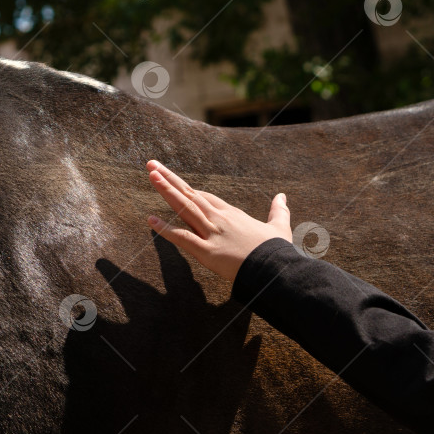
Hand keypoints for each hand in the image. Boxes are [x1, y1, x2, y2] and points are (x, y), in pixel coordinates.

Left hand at [146, 160, 291, 281]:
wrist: (277, 269)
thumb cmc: (277, 250)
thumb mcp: (280, 227)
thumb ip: (279, 211)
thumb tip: (282, 196)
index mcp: (231, 214)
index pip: (204, 196)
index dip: (186, 187)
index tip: (171, 177)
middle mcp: (219, 219)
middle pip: (190, 195)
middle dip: (169, 179)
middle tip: (151, 165)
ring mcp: (212, 233)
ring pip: (185, 208)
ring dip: (166, 191)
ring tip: (151, 175)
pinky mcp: (207, 251)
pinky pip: (183, 238)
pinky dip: (166, 229)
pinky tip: (150, 220)